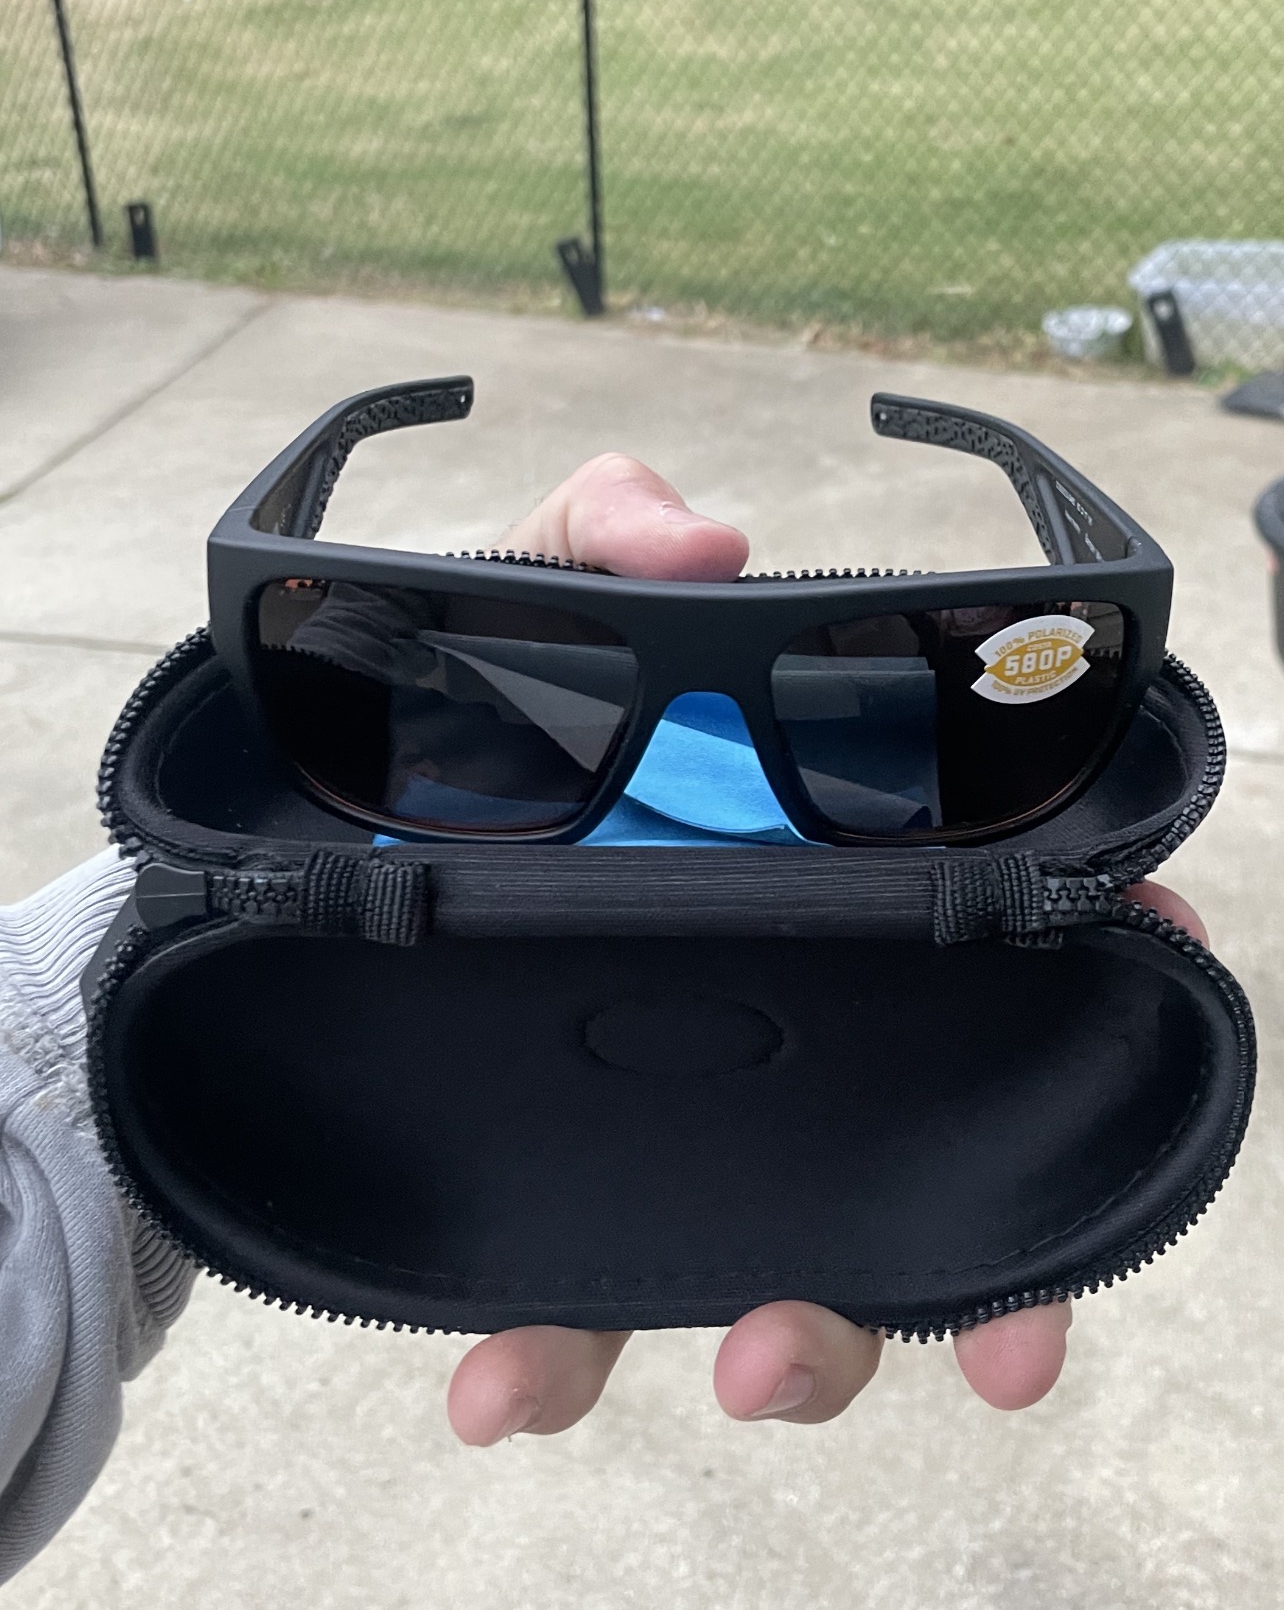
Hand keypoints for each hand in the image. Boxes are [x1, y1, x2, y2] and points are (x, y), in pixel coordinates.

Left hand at [447, 454, 1208, 1443]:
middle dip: (1006, 1237)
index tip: (1162, 954)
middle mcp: (777, 999)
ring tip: (755, 1365)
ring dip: (819, 1341)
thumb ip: (598, 538)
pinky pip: (593, 1303)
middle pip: (947, 1122)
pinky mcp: (567, 1188)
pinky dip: (563, 1362)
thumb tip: (704, 543)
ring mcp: (683, 1109)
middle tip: (1009, 1329)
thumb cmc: (443, 710)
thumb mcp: (516, 601)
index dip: (1115, 933)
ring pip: (803, 1258)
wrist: (297, 834)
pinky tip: (495, 1390)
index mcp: (805, 855)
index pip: (1008, 900)